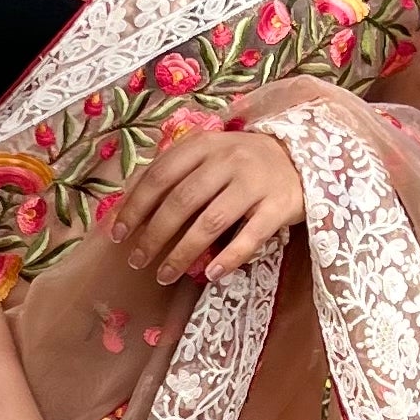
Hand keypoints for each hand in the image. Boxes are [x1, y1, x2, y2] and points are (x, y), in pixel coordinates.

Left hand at [114, 120, 304, 286]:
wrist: (300, 158)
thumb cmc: (242, 161)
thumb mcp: (207, 154)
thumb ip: (173, 171)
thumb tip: (128, 202)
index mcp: (204, 144)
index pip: (160, 176)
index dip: (135, 207)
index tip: (118, 235)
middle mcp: (228, 160)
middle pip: (182, 201)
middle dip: (154, 236)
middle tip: (137, 261)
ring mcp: (255, 183)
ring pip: (211, 222)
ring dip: (183, 253)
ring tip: (165, 275)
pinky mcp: (279, 206)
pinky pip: (250, 237)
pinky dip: (229, 259)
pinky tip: (211, 275)